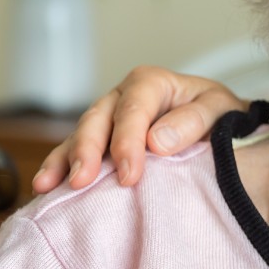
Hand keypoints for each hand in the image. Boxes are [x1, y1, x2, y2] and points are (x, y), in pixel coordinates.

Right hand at [33, 66, 246, 192]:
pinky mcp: (103, 140)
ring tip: (49, 186)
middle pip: (98, 120)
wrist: (222, 125)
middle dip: (88, 151)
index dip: (128, 143)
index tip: (130, 176)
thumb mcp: (220, 110)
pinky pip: (76, 151)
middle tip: (82, 182)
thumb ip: (193, 121)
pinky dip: (60, 167)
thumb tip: (157, 142)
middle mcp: (123, 97)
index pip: (133, 111)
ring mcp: (109, 118)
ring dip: (65, 160)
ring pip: (81, 135)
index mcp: (151, 83)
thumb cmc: (221, 115)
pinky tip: (46, 186)